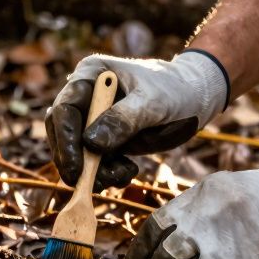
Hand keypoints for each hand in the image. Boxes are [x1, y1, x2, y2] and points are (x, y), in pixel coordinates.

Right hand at [47, 51, 229, 189]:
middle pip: (62, 132)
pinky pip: (94, 161)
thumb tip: (90, 143)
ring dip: (93, 171)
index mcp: (91, 75)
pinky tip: (126, 173)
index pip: (65, 108)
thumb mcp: (152, 103)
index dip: (65, 140)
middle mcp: (86, 96)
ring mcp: (93, 118)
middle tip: (89, 183)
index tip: (76, 167)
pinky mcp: (104, 138)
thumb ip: (122, 120)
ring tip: (122, 175)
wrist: (195, 98)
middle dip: (75, 160)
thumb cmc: (175, 90)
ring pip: (76, 151)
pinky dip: (105, 173)